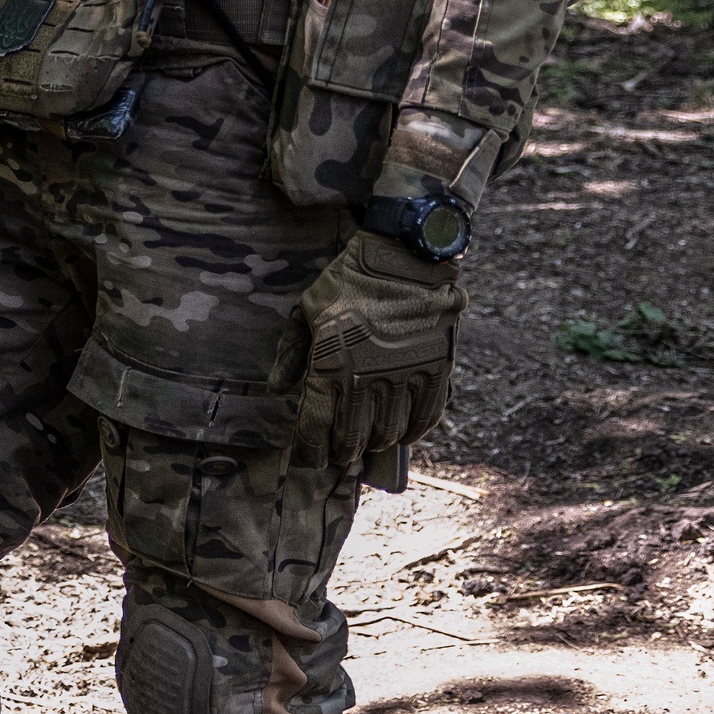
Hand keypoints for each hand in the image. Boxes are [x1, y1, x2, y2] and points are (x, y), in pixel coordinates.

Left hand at [288, 232, 462, 474]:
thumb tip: (277, 390)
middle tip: (340, 455)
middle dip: (343, 451)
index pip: (317, 426)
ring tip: (368, 445)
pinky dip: (414, 432)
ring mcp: (405, 375)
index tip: (310, 458)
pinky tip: (403, 436)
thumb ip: (290, 352)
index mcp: (330, 363)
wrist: (403, 256)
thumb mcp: (306, 310)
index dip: (311, 449)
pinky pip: (427, 416)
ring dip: (376, 443)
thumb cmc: (348, 281)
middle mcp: (367, 376)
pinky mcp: (436, 369)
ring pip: (389, 431)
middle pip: (353, 436)